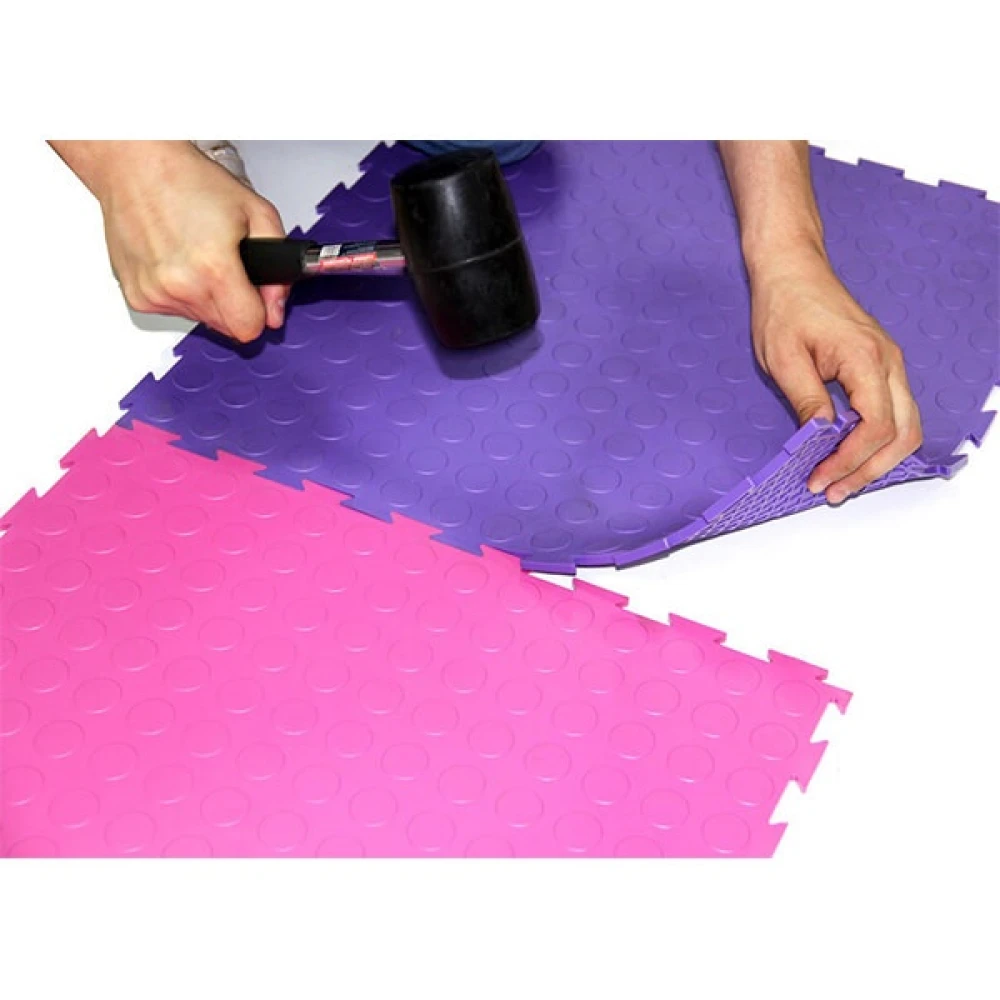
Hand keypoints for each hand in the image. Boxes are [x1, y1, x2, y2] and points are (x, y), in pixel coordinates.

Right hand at [94, 141, 287, 342]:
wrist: (136, 165)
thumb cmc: (190, 181)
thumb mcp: (257, 214)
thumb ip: (279, 269)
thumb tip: (276, 309)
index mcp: (213, 268)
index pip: (248, 329)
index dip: (260, 313)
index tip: (257, 298)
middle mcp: (180, 286)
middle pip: (226, 327)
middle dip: (235, 304)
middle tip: (228, 267)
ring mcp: (154, 293)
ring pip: (200, 319)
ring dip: (207, 297)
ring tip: (200, 257)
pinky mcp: (137, 296)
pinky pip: (173, 310)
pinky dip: (181, 293)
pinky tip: (178, 261)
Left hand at [748, 244, 922, 503]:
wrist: (792, 269)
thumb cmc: (784, 307)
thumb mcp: (783, 359)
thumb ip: (807, 401)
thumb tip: (820, 439)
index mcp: (865, 359)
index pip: (874, 427)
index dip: (849, 461)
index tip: (820, 479)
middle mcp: (888, 363)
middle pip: (901, 433)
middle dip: (869, 470)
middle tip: (833, 491)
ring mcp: (889, 364)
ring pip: (904, 426)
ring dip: (877, 460)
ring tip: (841, 482)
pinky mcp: (880, 366)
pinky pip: (893, 412)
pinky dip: (877, 441)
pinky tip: (848, 455)